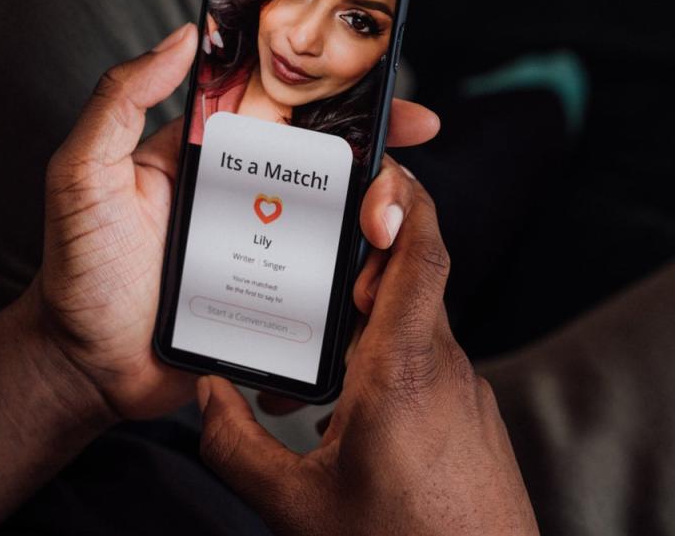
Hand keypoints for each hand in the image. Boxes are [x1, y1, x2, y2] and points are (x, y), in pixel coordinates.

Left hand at [35, 23, 441, 421]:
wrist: (88, 367)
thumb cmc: (79, 270)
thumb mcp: (83, 174)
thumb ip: (120, 102)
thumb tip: (181, 37)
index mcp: (206, 154)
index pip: (277, 105)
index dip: (327, 87)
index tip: (377, 77)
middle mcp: (241, 192)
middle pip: (321, 155)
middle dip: (375, 139)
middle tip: (416, 133)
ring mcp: (262, 242)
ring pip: (334, 210)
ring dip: (375, 201)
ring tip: (392, 210)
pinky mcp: (274, 292)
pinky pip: (326, 270)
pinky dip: (359, 263)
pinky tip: (381, 261)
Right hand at [197, 173, 538, 535]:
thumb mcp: (296, 506)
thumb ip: (235, 446)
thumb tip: (203, 397)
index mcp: (401, 371)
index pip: (420, 253)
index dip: (404, 199)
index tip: (380, 171)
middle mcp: (442, 367)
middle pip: (410, 278)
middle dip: (363, 261)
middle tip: (313, 267)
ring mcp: (464, 391)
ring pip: (416, 322)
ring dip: (370, 318)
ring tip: (316, 347)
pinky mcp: (471, 415)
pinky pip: (426, 360)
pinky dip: (387, 356)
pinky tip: (347, 402)